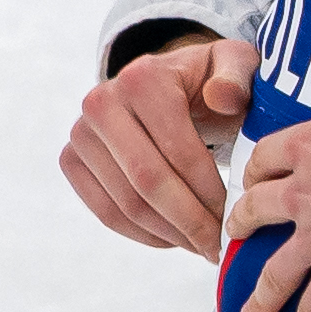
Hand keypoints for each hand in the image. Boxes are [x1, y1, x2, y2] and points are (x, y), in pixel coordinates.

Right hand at [60, 33, 258, 257]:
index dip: (209, 192)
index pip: (180, 151)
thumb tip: (222, 98)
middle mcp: (102, 101)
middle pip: (148, 181)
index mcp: (144, 77)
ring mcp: (81, 132)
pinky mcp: (71, 159)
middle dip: (189, 222)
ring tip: (201, 245)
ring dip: (168, 234)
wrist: (168, 84)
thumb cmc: (210, 80)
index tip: (235, 217)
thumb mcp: (236, 65)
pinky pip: (105, 211)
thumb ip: (239, 75)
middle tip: (218, 246)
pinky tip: (173, 238)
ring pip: (126, 203)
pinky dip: (143, 234)